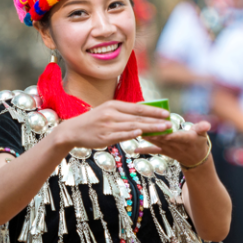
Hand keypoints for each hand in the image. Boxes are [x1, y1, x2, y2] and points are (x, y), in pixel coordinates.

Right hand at [54, 101, 171, 150]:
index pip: (138, 107)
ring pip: (132, 126)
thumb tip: (143, 111)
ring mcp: (108, 126)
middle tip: (170, 123)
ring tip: (163, 130)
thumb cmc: (93, 121)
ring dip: (149, 128)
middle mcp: (112, 114)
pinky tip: (141, 134)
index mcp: (114, 105)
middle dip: (156, 120)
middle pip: (138, 117)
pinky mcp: (104, 137)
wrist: (72, 130)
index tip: (167, 113)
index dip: (153, 110)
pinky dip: (131, 134)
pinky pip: (120, 135)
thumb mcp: (108, 111)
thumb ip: (124, 112)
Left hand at [135, 121, 213, 167]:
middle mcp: (174, 144)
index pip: (175, 136)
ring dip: (146, 137)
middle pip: (161, 138)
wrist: (196, 159)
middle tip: (142, 126)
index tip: (159, 128)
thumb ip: (202, 128)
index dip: (167, 133)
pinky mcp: (164, 151)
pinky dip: (144, 150)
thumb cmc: (199, 142)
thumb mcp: (203, 134)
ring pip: (155, 142)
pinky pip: (153, 151)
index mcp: (184, 138)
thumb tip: (207, 124)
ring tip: (135, 132)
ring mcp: (168, 149)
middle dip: (152, 132)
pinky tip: (134, 149)